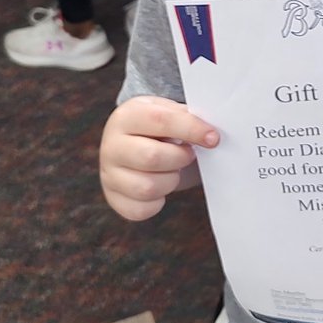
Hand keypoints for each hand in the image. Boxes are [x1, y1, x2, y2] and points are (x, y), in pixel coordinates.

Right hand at [99, 95, 218, 221]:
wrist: (133, 142)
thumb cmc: (158, 127)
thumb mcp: (168, 111)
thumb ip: (188, 118)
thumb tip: (212, 134)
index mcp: (127, 116)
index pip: (160, 121)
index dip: (191, 129)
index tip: (213, 138)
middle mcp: (111, 145)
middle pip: (151, 158)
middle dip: (180, 158)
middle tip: (189, 153)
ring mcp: (109, 174)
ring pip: (147, 188)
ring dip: (171, 181)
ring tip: (173, 169)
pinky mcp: (113, 198)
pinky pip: (140, 210)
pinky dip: (158, 203)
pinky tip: (161, 186)